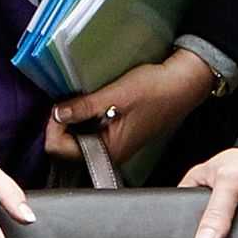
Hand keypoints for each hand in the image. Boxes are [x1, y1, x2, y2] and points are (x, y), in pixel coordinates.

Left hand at [45, 48, 213, 168]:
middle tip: (67, 101)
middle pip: (67, 147)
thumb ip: (84, 107)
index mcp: (110, 150)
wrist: (182, 85)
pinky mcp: (117, 134)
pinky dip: (84, 118)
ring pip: (77, 139)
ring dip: (73, 120)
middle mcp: (111, 153)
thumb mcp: (114, 95)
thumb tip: (58, 114)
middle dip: (61, 124)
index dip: (54, 127)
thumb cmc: (155, 90)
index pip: (61, 150)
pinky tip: (91, 104)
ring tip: (80, 101)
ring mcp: (114, 144)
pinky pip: (90, 132)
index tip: (58, 107)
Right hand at [178, 147, 237, 237]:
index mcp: (195, 184)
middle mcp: (208, 197)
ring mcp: (226, 208)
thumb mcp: (231, 183)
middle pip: (198, 226)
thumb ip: (217, 211)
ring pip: (217, 232)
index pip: (178, 211)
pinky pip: (234, 234)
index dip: (181, 229)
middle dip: (205, 237)